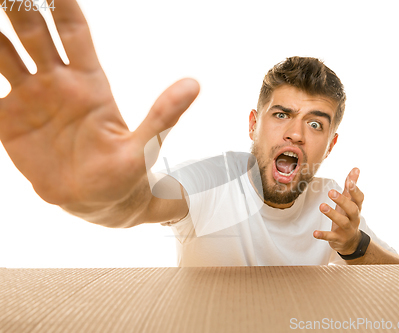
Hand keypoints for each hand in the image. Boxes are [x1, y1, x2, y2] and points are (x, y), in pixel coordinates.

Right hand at [0, 1, 198, 205]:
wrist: (97, 202)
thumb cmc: (124, 173)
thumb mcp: (144, 147)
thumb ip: (163, 115)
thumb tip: (194, 84)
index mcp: (90, 81)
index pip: (73, 30)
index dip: (61, 2)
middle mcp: (57, 81)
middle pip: (33, 30)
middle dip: (17, 5)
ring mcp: (31, 98)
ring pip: (3, 51)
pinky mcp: (9, 120)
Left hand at [313, 168, 364, 254]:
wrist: (351, 242)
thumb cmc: (348, 216)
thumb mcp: (350, 201)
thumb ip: (351, 185)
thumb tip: (356, 168)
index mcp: (356, 207)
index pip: (359, 198)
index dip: (355, 190)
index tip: (349, 182)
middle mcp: (354, 218)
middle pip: (352, 209)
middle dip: (342, 201)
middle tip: (331, 192)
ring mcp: (347, 229)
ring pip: (342, 222)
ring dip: (332, 214)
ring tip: (322, 206)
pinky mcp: (339, 239)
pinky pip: (331, 237)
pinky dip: (323, 235)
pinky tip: (315, 233)